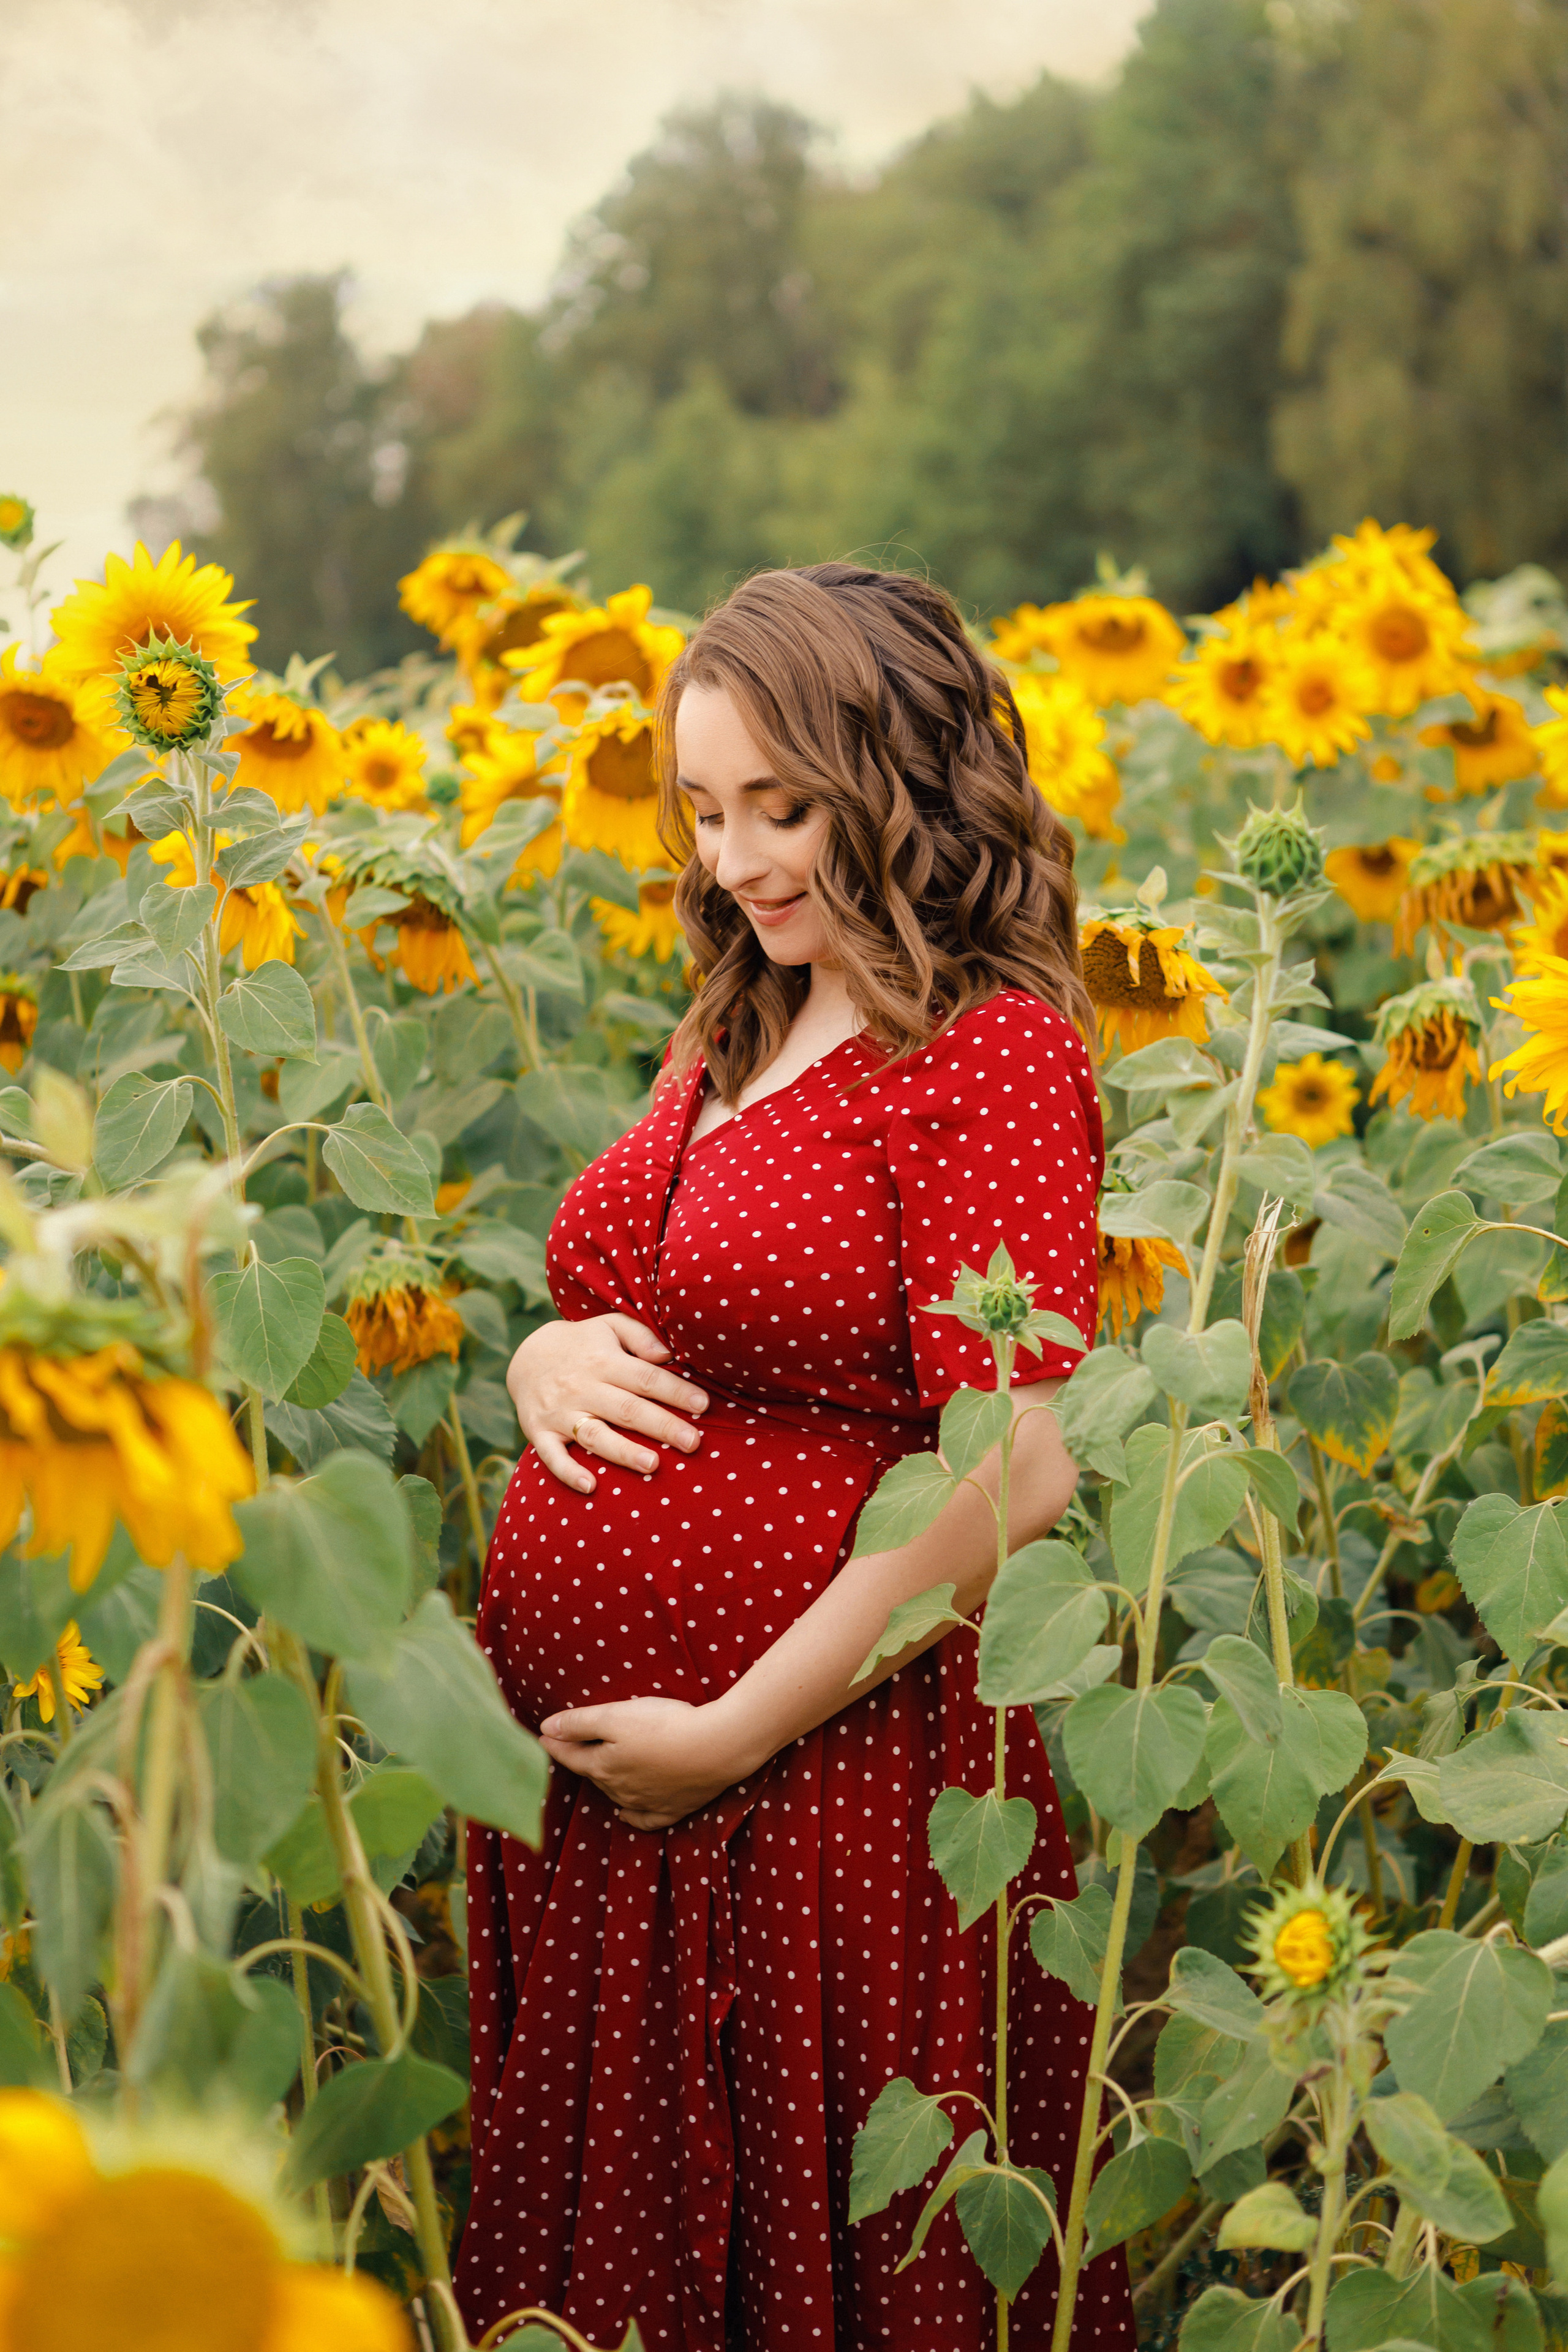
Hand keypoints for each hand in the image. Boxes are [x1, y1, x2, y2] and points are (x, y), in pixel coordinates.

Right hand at [506, 1313, 708, 1493]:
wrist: (525, 1357)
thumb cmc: (582, 1344)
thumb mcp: (609, 1326)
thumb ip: (640, 1337)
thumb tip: (667, 1355)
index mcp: (603, 1361)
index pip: (645, 1378)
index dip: (675, 1391)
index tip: (702, 1405)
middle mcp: (582, 1387)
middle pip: (627, 1409)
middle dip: (662, 1426)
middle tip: (694, 1443)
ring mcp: (559, 1412)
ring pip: (595, 1436)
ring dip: (624, 1452)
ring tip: (653, 1465)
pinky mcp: (539, 1432)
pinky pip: (552, 1456)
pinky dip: (569, 1473)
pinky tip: (591, 1486)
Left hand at [537, 1695, 754, 1830]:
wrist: (717, 1748)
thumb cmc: (664, 1726)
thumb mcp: (616, 1716)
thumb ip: (580, 1724)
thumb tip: (545, 1729)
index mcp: (603, 1767)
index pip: (570, 1757)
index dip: (555, 1744)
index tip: (542, 1735)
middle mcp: (619, 1791)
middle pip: (593, 1775)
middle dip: (579, 1760)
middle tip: (570, 1746)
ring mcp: (647, 1803)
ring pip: (615, 1794)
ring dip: (604, 1781)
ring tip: (597, 1768)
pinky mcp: (673, 1808)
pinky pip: (644, 1818)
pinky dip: (631, 1815)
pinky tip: (625, 1811)